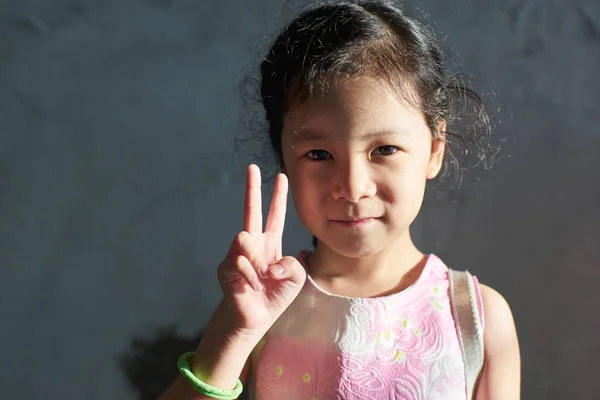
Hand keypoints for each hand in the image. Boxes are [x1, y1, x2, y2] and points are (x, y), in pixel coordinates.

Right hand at [217, 164, 305, 335]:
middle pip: (250, 210)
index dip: (278, 197)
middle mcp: (253, 243)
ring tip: (261, 279)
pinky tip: (251, 287)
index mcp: (270, 243)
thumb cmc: (275, 295)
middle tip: (252, 167)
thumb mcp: (296, 278)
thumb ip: (293, 264)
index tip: (281, 176)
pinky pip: (240, 262)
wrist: (255, 317)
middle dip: (252, 188)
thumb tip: (271, 261)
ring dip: (258, 262)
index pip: (274, 215)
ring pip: (246, 240)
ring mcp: (237, 253)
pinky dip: (251, 278)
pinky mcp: (226, 266)